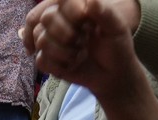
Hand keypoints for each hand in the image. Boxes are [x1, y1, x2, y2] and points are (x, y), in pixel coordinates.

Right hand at [25, 0, 142, 92]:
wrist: (113, 74)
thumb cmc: (116, 47)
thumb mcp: (117, 28)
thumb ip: (106, 13)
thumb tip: (91, 1)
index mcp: (76, 8)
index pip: (61, 0)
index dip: (69, 10)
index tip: (83, 18)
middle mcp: (61, 21)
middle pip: (46, 18)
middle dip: (65, 33)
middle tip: (83, 41)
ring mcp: (52, 41)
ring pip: (41, 40)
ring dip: (63, 51)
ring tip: (79, 55)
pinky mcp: (48, 60)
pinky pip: (41, 61)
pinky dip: (57, 66)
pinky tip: (71, 66)